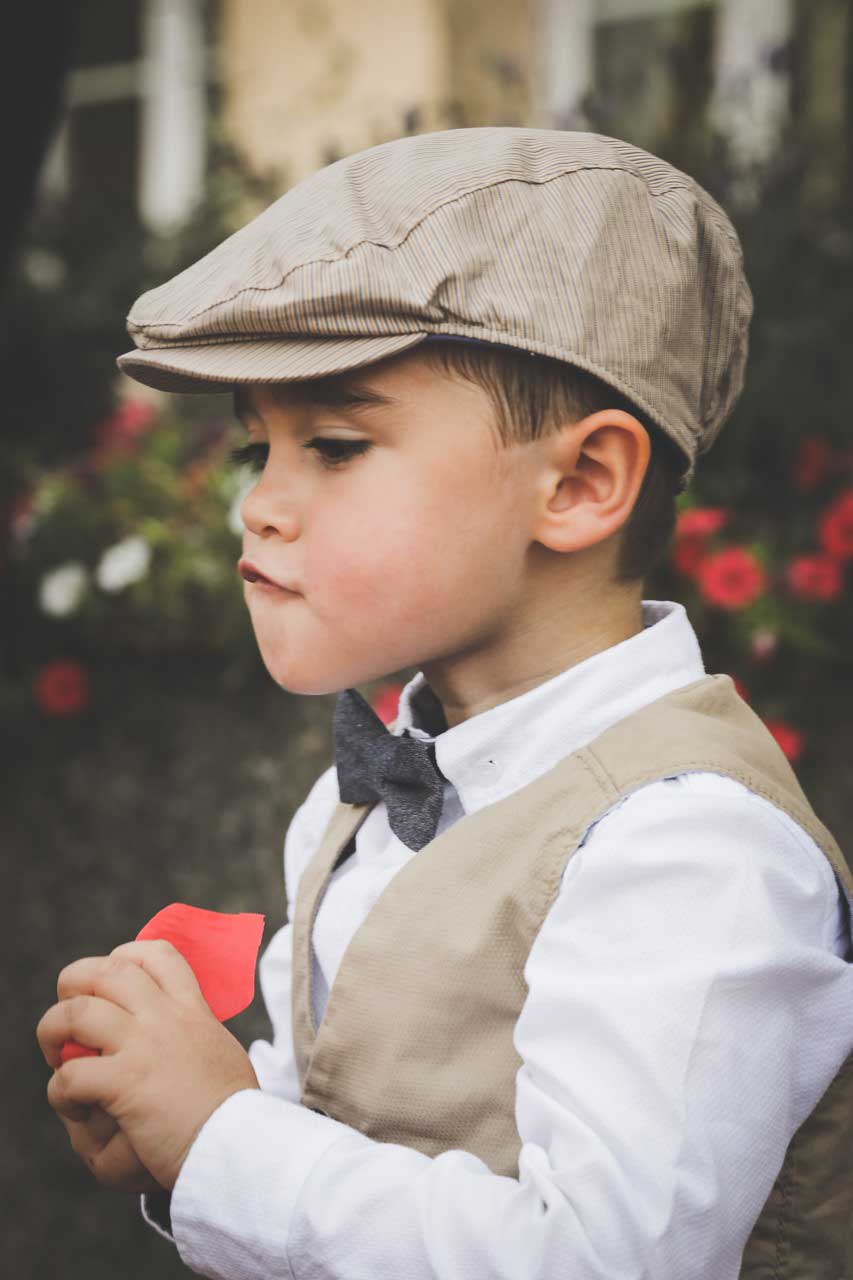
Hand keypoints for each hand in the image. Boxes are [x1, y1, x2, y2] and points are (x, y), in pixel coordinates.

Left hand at [37, 940, 259, 1190]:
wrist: (238, 1143)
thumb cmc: (232, 1110)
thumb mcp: (221, 1050)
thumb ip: (196, 1034)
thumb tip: (179, 1040)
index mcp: (190, 1007)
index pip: (154, 953)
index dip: (121, 957)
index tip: (108, 985)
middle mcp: (164, 1016)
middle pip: (103, 970)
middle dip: (72, 986)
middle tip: (69, 1019)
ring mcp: (143, 1046)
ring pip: (75, 1013)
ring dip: (52, 1032)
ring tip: (57, 1059)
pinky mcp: (125, 1083)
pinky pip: (70, 1075)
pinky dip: (60, 1092)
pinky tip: (75, 1108)